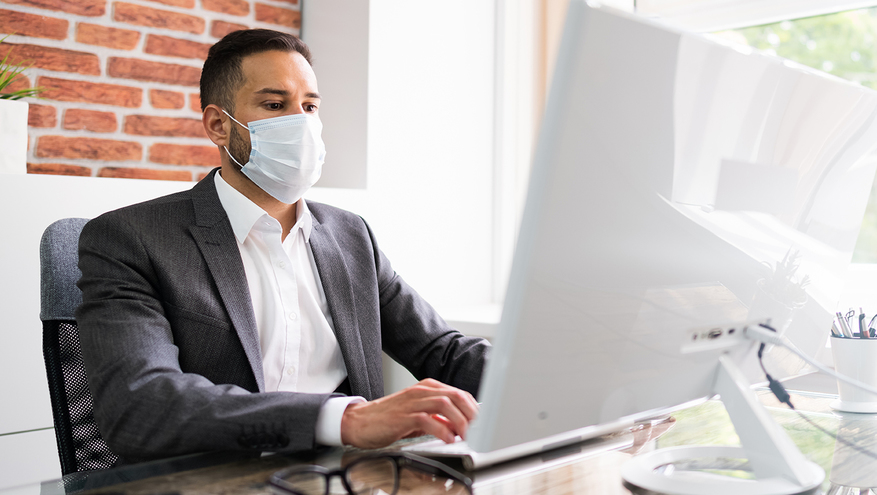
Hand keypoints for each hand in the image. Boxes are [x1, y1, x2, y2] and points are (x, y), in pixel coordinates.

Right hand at [340, 378, 478, 448]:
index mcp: (426, 388)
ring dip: (459, 421)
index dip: (473, 409)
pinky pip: (427, 419)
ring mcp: (412, 402)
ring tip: (464, 435)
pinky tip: (447, 439)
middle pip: (455, 396)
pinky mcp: (403, 416)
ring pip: (444, 404)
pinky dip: (441, 429)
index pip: (459, 393)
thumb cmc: (387, 419)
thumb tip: (459, 426)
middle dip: (470, 414)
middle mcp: (421, 391)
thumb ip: (438, 418)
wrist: (359, 422)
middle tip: (476, 430)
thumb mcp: (418, 416)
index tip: (480, 424)